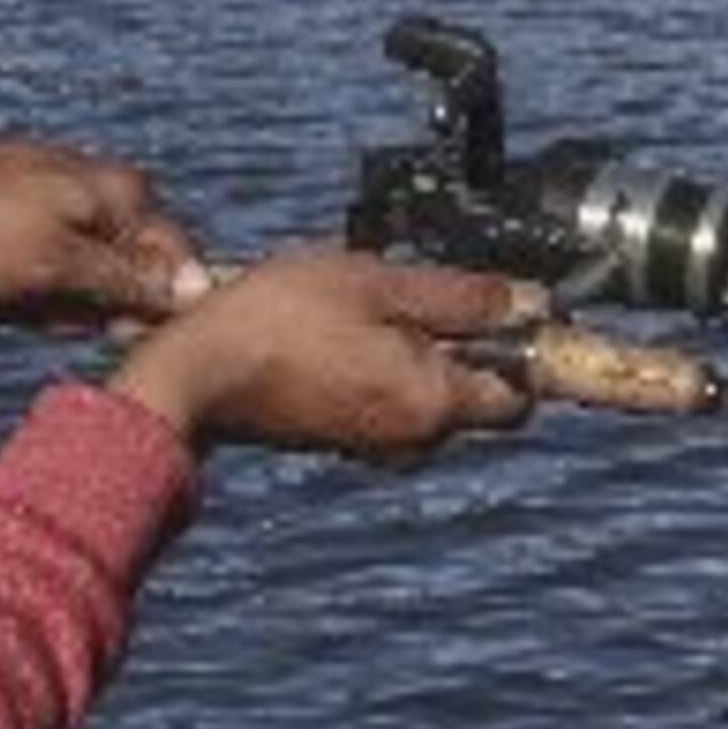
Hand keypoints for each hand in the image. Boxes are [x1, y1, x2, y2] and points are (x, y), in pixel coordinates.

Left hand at [0, 127, 208, 330]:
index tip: (87, 317)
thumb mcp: (57, 266)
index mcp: (127, 196)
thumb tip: (203, 290)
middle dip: (81, 308)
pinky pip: (49, 271)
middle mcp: (111, 193)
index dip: (135, 311)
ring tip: (0, 287)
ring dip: (44, 303)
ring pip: (84, 285)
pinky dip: (20, 288)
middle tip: (29, 300)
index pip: (177, 272)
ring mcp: (73, 201)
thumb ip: (131, 280)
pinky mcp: (38, 214)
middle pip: (127, 284)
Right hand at [106, 247, 541, 465]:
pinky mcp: (342, 439)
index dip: (524, 345)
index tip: (500, 302)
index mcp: (435, 403)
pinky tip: (332, 329)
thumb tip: (533, 302)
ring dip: (411, 347)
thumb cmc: (280, 321)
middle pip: (475, 391)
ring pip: (427, 390)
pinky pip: (387, 399)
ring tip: (356, 303)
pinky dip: (378, 364)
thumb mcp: (378, 284)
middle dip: (458, 339)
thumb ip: (462, 299)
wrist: (194, 375)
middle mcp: (415, 439)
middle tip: (405, 289)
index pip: (522, 393)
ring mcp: (376, 444)